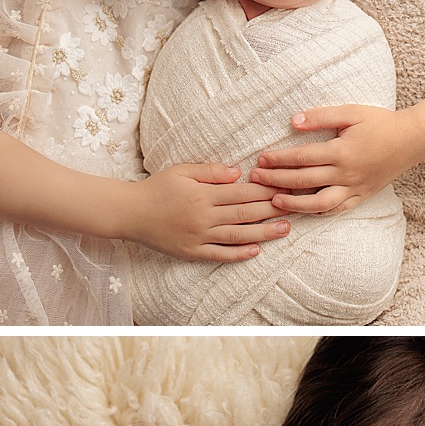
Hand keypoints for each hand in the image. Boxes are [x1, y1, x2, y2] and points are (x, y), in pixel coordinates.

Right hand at [125, 163, 289, 261]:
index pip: (241, 192)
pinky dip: (238, 254)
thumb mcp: (181, 171)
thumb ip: (210, 171)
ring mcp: (198, 236)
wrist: (130, 213)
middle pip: (244, 213)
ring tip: (284, 229)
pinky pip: (219, 254)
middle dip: (272, 209)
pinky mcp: (191, 252)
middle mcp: (203, 216)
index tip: (284, 187)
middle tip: (295, 207)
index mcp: (203, 194)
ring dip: (263, 233)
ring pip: (237, 235)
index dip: (265, 190)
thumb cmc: (156, 188)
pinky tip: (255, 251)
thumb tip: (238, 172)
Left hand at [249, 105, 417, 214]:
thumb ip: (321, 116)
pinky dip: (317, 212)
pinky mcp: (362, 196)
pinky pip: (337, 209)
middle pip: (304, 180)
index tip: (260, 159)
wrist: (413, 140)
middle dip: (276, 180)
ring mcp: (355, 188)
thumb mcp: (352, 112)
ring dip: (294, 204)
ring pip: (319, 203)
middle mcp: (347, 173)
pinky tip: (301, 211)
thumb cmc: (381, 122)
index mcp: (342, 151)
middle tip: (255, 180)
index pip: (302, 158)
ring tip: (274, 202)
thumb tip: (292, 122)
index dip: (278, 159)